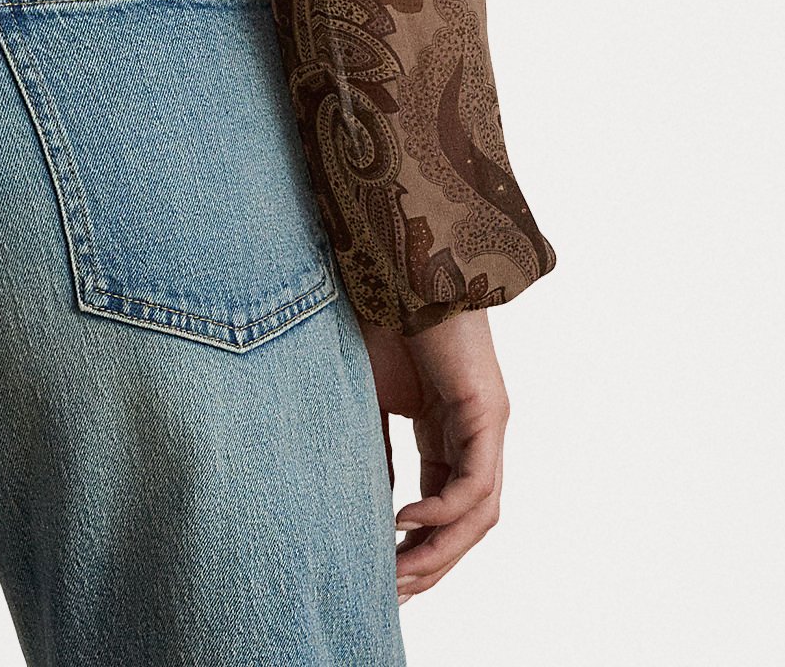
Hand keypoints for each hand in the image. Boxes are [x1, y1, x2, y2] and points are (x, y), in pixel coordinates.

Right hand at [360, 308, 508, 601]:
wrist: (398, 265)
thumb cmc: (380, 318)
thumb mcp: (371, 400)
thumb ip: (375, 451)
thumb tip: (372, 508)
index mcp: (450, 430)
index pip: (446, 506)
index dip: (419, 546)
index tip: (385, 574)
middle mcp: (476, 434)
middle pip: (467, 522)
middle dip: (431, 562)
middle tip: (394, 592)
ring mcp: (486, 425)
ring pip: (478, 514)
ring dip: (441, 550)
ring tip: (401, 571)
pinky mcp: (488, 414)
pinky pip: (475, 483)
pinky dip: (444, 511)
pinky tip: (407, 520)